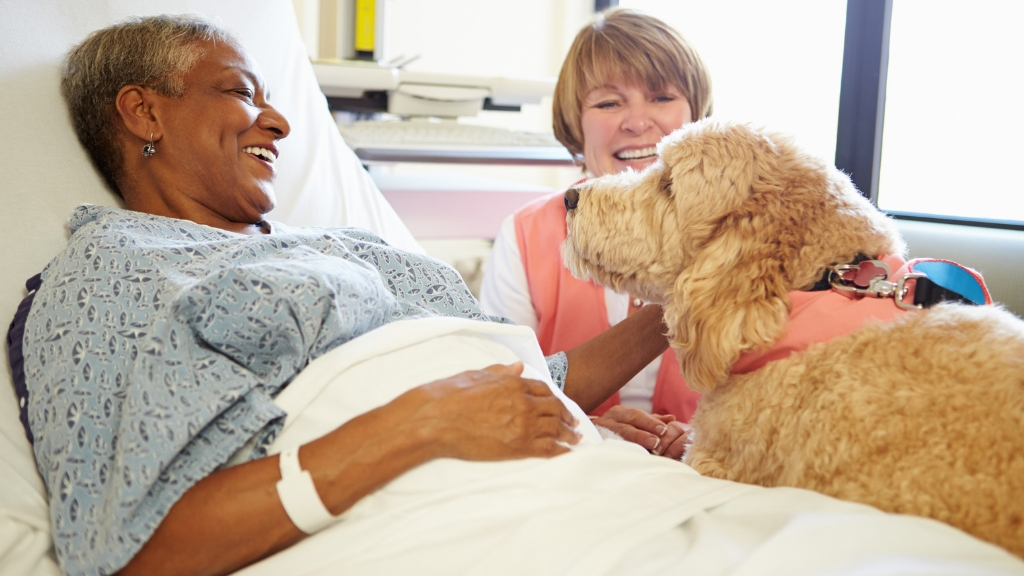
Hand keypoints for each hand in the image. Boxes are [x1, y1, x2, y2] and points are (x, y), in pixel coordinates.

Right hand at [396, 362, 580, 460]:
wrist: (434, 420)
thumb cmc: (448, 395)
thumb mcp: (476, 374)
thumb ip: (500, 371)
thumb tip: (518, 366)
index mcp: (512, 383)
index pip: (543, 389)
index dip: (554, 398)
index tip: (560, 404)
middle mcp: (522, 403)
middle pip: (554, 409)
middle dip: (567, 416)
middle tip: (575, 423)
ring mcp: (522, 425)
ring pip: (555, 429)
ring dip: (569, 434)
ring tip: (576, 439)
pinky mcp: (517, 446)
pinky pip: (547, 449)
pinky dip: (561, 450)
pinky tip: (567, 453)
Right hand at [591, 406, 688, 459]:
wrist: (589, 438)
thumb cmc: (617, 430)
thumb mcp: (634, 422)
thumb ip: (652, 421)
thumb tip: (671, 419)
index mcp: (619, 414)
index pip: (636, 416)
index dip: (650, 422)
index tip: (664, 429)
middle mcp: (608, 420)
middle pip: (626, 426)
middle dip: (642, 433)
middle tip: (656, 441)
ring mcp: (598, 433)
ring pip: (615, 437)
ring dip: (631, 443)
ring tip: (646, 449)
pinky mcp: (593, 445)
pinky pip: (604, 448)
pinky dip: (615, 452)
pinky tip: (626, 458)